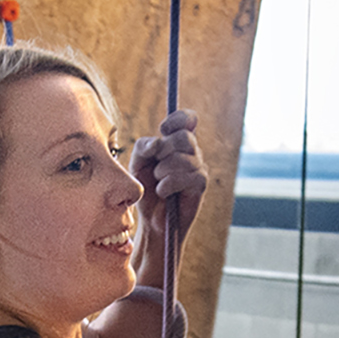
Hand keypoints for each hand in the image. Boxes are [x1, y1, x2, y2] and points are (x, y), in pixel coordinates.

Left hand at [126, 110, 206, 258]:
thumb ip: (144, 147)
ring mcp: (198, 168)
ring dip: (163, 172)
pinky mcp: (200, 185)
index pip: (188, 119)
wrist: (150, 219)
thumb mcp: (137, 164)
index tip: (163, 129)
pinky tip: (163, 192)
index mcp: (177, 143)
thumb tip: (159, 141)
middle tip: (155, 167)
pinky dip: (169, 184)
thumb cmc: (146, 189)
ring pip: (184, 158)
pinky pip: (188, 176)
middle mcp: (191, 152)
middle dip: (165, 151)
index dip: (179, 119)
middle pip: (185, 137)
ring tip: (158, 184)